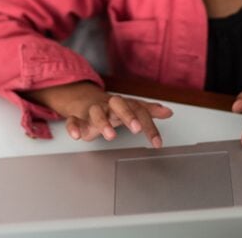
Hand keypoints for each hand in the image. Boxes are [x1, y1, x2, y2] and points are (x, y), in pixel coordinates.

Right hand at [29, 82, 173, 147]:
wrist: (82, 99)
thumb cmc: (110, 108)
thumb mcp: (129, 108)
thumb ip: (148, 111)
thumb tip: (169, 112)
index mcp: (122, 104)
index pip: (139, 111)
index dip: (149, 126)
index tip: (157, 142)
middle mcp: (108, 105)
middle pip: (118, 104)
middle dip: (127, 115)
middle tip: (135, 128)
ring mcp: (91, 111)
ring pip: (96, 112)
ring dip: (103, 123)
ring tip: (111, 136)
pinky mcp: (76, 118)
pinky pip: (73, 120)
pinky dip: (73, 127)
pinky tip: (77, 136)